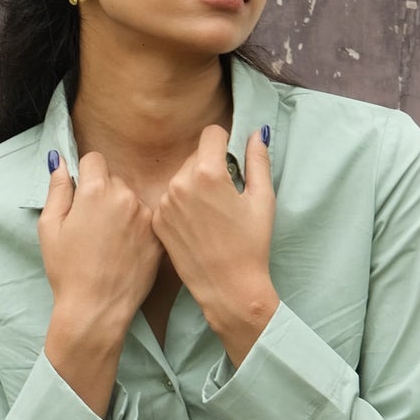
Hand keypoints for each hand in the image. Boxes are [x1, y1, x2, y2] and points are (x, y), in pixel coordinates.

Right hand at [38, 150, 161, 337]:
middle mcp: (126, 197)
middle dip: (102, 193)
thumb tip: (59, 160)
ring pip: (131, 200)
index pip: (94, 159)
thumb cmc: (67, 269)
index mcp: (96, 190)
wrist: (96, 309)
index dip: (84, 174)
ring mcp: (146, 217)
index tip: (80, 194)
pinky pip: (145, 220)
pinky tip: (124, 251)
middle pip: (114, 179)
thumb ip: (57, 188)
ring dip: (121, 210)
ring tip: (108, 242)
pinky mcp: (159, 237)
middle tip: (91, 225)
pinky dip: (136, 229)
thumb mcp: (50, 227)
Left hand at [151, 125, 278, 364]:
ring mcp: (164, 203)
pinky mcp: (157, 221)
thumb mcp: (263, 199)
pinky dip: (182, 205)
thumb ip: (258, 160)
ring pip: (181, 177)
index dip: (225, 144)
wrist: (228, 287)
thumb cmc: (251, 244)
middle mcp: (179, 183)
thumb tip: (256, 133)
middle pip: (195, 155)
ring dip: (194, 185)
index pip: (211, 134)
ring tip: (211, 214)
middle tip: (225, 196)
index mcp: (207, 172)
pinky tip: (196, 226)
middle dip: (210, 167)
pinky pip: (170, 198)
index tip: (232, 162)